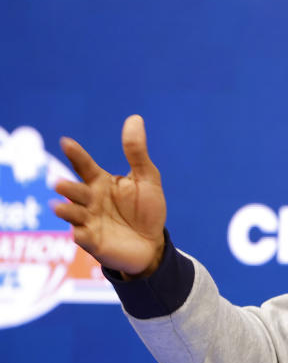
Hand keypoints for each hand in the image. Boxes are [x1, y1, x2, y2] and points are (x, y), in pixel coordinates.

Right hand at [52, 115, 166, 277]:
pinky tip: (79, 232)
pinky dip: (80, 235)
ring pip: (73, 214)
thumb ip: (136, 152)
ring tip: (59, 206)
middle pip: (75, 191)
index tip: (66, 142)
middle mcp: (90, 200)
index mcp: (100, 182)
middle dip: (67, 188)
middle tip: (59, 183)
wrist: (153, 244)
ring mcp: (90, 221)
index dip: (76, 155)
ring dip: (66, 210)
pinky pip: (84, 238)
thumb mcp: (147, 178)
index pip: (85, 166)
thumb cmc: (146, 209)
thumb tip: (135, 118)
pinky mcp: (94, 242)